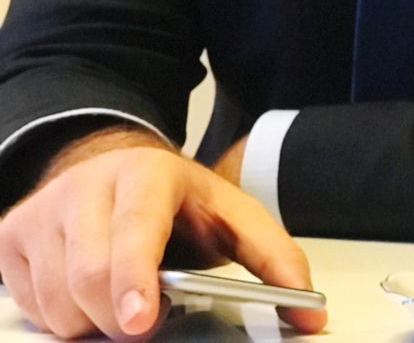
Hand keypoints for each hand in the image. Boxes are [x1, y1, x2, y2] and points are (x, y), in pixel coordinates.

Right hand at [0, 128, 325, 338]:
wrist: (116, 165)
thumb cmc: (177, 203)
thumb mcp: (232, 217)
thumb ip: (274, 260)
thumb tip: (309, 314)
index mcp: (148, 173)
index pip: (135, 228)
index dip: (133, 277)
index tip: (138, 322)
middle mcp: (87, 184)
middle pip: (88, 278)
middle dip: (116, 316)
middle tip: (141, 319)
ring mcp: (43, 208)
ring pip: (56, 300)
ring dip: (89, 318)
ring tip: (117, 295)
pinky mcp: (11, 233)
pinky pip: (27, 303)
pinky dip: (57, 313)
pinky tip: (81, 287)